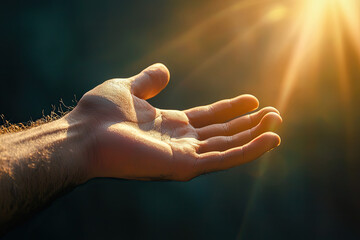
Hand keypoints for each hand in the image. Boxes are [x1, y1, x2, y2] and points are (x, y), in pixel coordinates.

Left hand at [69, 63, 281, 180]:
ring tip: (276, 124)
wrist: (82, 133)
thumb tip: (164, 70)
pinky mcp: (184, 167)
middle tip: (274, 114)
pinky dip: (247, 151)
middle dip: (248, 125)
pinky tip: (268, 140)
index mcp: (170, 125)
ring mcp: (183, 156)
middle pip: (222, 134)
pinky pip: (223, 159)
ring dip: (253, 137)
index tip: (252, 100)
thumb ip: (148, 81)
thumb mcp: (128, 88)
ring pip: (228, 148)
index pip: (208, 119)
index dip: (230, 110)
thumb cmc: (99, 113)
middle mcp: (180, 142)